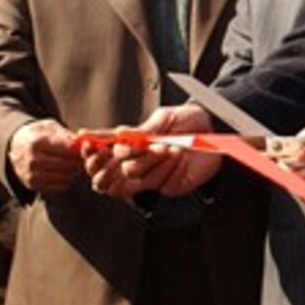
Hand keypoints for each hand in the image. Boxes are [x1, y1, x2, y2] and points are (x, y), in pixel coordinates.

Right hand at [8, 119, 81, 193]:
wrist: (15, 146)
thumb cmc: (38, 134)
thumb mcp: (50, 127)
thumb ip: (66, 134)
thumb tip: (81, 142)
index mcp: (37, 143)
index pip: (68, 150)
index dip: (80, 149)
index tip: (86, 148)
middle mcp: (32, 161)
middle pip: (67, 165)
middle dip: (79, 161)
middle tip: (86, 158)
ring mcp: (31, 175)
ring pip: (64, 177)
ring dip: (75, 172)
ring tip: (78, 165)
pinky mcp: (32, 185)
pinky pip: (58, 187)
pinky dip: (67, 181)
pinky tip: (68, 173)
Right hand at [88, 104, 220, 197]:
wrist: (216, 129)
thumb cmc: (189, 120)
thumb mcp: (165, 117)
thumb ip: (142, 129)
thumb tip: (119, 133)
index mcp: (132, 144)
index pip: (103, 153)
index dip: (91, 151)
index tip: (87, 142)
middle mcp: (138, 162)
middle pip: (115, 171)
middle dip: (129, 156)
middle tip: (144, 145)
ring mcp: (152, 176)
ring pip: (135, 177)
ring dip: (151, 161)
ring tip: (171, 147)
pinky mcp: (169, 186)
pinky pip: (160, 184)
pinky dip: (170, 169)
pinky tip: (181, 158)